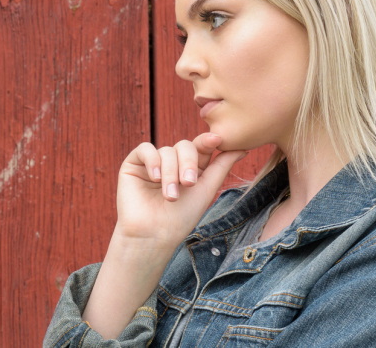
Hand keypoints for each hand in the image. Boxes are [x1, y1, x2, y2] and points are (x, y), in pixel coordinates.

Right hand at [114, 133, 247, 245]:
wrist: (153, 235)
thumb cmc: (181, 218)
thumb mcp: (206, 190)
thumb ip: (221, 166)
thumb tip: (242, 148)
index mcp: (191, 168)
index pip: (200, 147)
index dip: (208, 141)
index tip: (217, 139)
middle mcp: (172, 163)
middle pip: (185, 146)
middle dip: (189, 163)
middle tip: (189, 183)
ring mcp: (153, 163)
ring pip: (166, 151)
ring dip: (170, 173)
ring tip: (170, 196)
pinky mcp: (133, 164)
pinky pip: (145, 149)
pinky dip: (153, 161)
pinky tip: (154, 178)